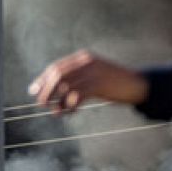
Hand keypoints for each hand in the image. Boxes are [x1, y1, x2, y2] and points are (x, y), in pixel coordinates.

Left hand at [28, 49, 147, 114]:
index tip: (33, 91)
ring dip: (58, 101)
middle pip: (58, 75)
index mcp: (84, 58)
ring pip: (67, 86)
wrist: (138, 84)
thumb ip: (78, 78)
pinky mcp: (99, 85)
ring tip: (56, 112)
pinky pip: (78, 96)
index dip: (43, 79)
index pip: (57, 67)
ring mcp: (93, 72)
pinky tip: (69, 112)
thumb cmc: (115, 82)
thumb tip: (57, 92)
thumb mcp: (95, 75)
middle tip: (40, 104)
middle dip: (46, 90)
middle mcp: (87, 62)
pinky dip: (70, 105)